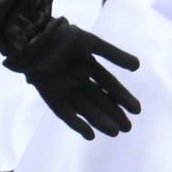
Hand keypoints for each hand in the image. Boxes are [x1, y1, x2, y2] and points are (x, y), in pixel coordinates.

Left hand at [3, 17, 141, 139]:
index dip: (122, 97)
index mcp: (88, 65)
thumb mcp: (90, 43)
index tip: (137, 110)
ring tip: (115, 133)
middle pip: (99, 100)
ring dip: (100, 121)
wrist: (33, 37)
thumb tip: (138, 66)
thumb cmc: (62, 36)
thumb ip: (114, 54)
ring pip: (85, 108)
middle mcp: (77, 79)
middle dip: (114, 114)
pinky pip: (65, 113)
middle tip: (128, 128)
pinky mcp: (50, 96)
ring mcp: (64, 89)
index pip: (109, 85)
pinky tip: (90, 135)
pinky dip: (77, 124)